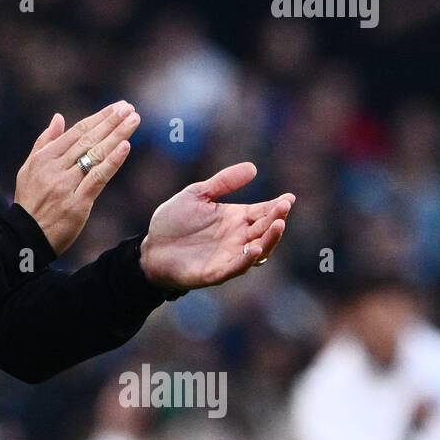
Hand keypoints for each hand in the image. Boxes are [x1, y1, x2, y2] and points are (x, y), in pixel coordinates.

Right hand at [15, 101, 140, 255]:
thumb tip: (58, 117)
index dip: (98, 118)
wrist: (23, 236)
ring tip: (133, 119)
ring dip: (117, 135)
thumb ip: (44, 142)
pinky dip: (112, 161)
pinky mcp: (77, 203)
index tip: (116, 107)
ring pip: (95, 154)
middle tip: (129, 107)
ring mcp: (66, 185)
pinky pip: (97, 178)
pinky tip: (125, 146)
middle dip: (111, 121)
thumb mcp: (29, 168)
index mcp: (44, 158)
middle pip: (88, 140)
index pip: (76, 132)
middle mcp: (55, 168)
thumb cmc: (29, 202)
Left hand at [138, 162, 294, 290]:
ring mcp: (229, 256)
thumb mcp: (196, 195)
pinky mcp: (217, 272)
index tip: (289, 197)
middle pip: (265, 229)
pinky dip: (247, 260)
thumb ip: (222, 183)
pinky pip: (236, 267)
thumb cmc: (173, 222)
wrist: (150, 249)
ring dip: (270, 238)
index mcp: (235, 218)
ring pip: (258, 250)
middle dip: (277, 218)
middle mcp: (238, 238)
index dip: (277, 205)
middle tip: (284, 207)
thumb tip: (253, 168)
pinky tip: (254, 248)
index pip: (263, 211)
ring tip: (278, 224)